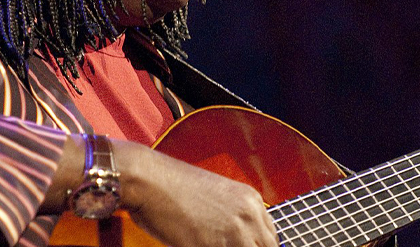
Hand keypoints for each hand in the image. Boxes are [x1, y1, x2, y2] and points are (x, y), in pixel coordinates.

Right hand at [115, 140, 277, 246]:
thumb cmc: (171, 187)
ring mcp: (234, 232)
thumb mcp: (215, 198)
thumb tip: (236, 241)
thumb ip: (233, 220)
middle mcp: (249, 215)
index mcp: (252, 200)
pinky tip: (195, 245)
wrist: (147, 179)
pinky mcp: (214, 246)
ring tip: (208, 244)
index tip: (241, 246)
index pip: (271, 239)